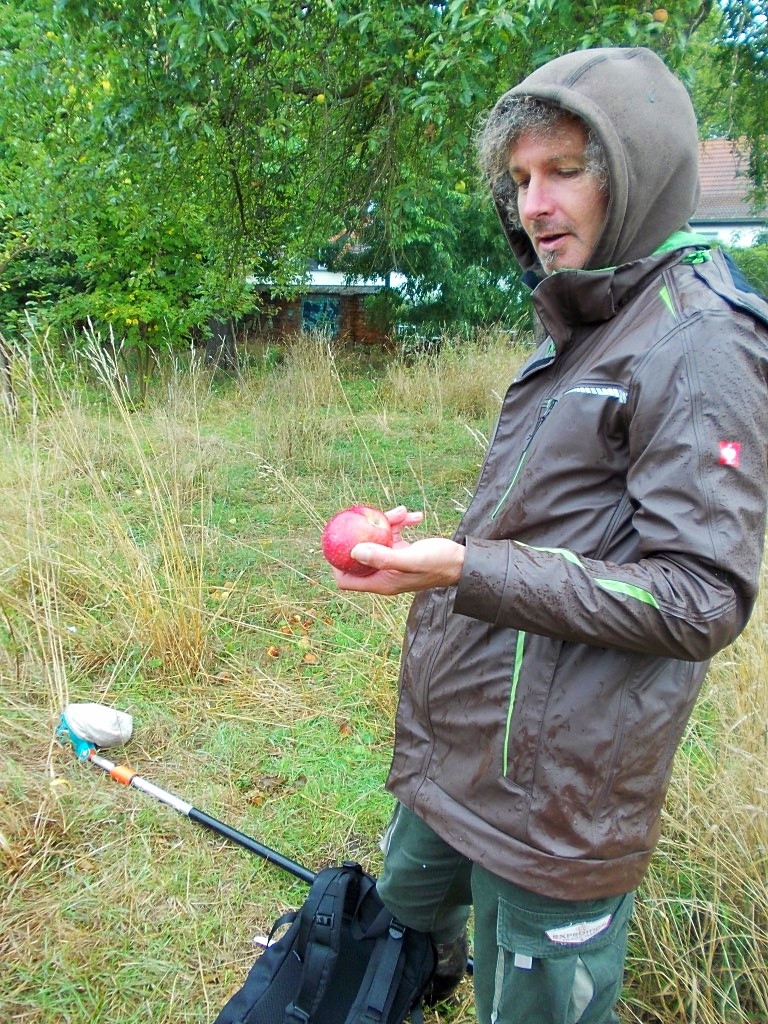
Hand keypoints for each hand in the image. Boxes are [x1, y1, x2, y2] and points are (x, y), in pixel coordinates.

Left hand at [331, 507, 464, 593]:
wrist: (463, 562)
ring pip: (378, 539)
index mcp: (381, 582)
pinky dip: (402, 523)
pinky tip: (415, 516)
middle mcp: (384, 573)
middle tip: (362, 515)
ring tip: (403, 512)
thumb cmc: (439, 563)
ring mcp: (393, 562)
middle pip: (360, 554)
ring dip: (387, 522)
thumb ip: (384, 557)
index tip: (337, 541)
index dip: (337, 563)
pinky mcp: (404, 551)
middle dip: (361, 534)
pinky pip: (394, 534)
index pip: (346, 579)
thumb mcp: (411, 559)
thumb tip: (354, 551)